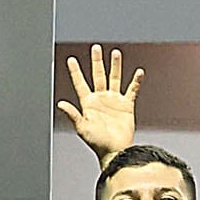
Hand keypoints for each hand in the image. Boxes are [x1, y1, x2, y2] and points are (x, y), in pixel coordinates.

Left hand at [59, 44, 141, 159]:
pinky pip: (132, 90)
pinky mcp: (127, 106)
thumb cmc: (97, 142)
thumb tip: (60, 103)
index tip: (71, 59)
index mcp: (88, 103)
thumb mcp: (82, 128)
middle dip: (96, 62)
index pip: (80, 83)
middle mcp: (100, 99)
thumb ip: (73, 114)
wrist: (115, 151)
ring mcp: (114, 101)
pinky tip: (139, 72)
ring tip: (115, 53)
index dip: (75, 72)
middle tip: (95, 48)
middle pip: (98, 75)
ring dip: (115, 66)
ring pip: (114, 79)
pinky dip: (136, 81)